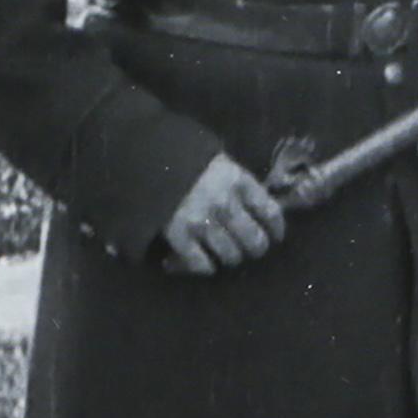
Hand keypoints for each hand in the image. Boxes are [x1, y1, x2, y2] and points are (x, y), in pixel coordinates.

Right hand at [157, 153, 293, 275]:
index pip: (269, 210)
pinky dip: (204, 266)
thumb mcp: (216, 158)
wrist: (141, 152)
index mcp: (237, 179)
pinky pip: (199, 261)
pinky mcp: (178, 234)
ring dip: (232, 257)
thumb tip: (252, 204)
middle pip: (254, 238)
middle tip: (252, 249)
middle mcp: (224, 203)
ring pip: (230, 253)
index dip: (277, 227)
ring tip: (228, 256)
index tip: (276, 235)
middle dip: (256, 247)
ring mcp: (201, 220)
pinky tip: (206, 265)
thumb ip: (234, 180)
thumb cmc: (181, 151)